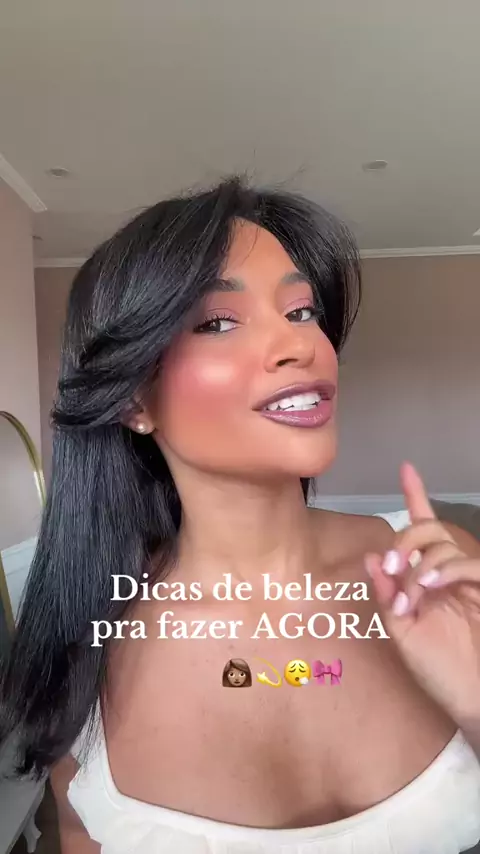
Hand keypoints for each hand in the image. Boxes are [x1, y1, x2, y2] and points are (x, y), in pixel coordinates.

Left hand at [366, 462, 479, 725]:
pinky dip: (445, 570)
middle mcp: (449, 573)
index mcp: (429, 578)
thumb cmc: (439, 672)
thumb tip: (371, 558)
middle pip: (429, 528)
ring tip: (412, 596)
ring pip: (444, 543)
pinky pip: (468, 563)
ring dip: (419, 564)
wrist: (472, 701)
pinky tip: (431, 587)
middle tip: (392, 569)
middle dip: (405, 540)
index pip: (424, 529)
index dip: (417, 496)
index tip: (406, 468)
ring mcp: (470, 580)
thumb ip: (387, 597)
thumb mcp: (403, 633)